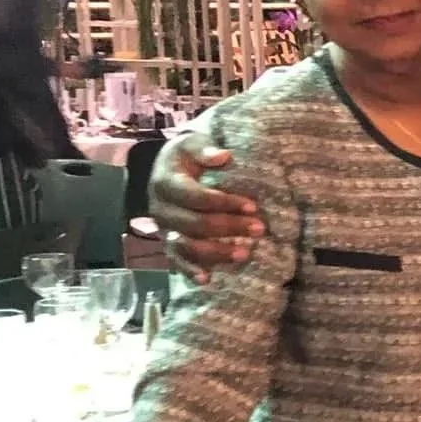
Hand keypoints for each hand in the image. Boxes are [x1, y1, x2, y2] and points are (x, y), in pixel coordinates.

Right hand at [150, 135, 263, 281]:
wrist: (171, 166)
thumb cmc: (188, 154)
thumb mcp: (193, 142)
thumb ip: (204, 148)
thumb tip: (222, 156)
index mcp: (165, 182)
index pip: (196, 197)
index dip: (224, 203)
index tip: (253, 206)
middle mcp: (160, 208)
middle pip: (195, 223)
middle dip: (229, 227)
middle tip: (260, 229)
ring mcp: (164, 228)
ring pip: (187, 245)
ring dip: (216, 252)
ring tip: (245, 254)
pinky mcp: (168, 241)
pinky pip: (176, 260)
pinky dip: (190, 270)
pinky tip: (207, 279)